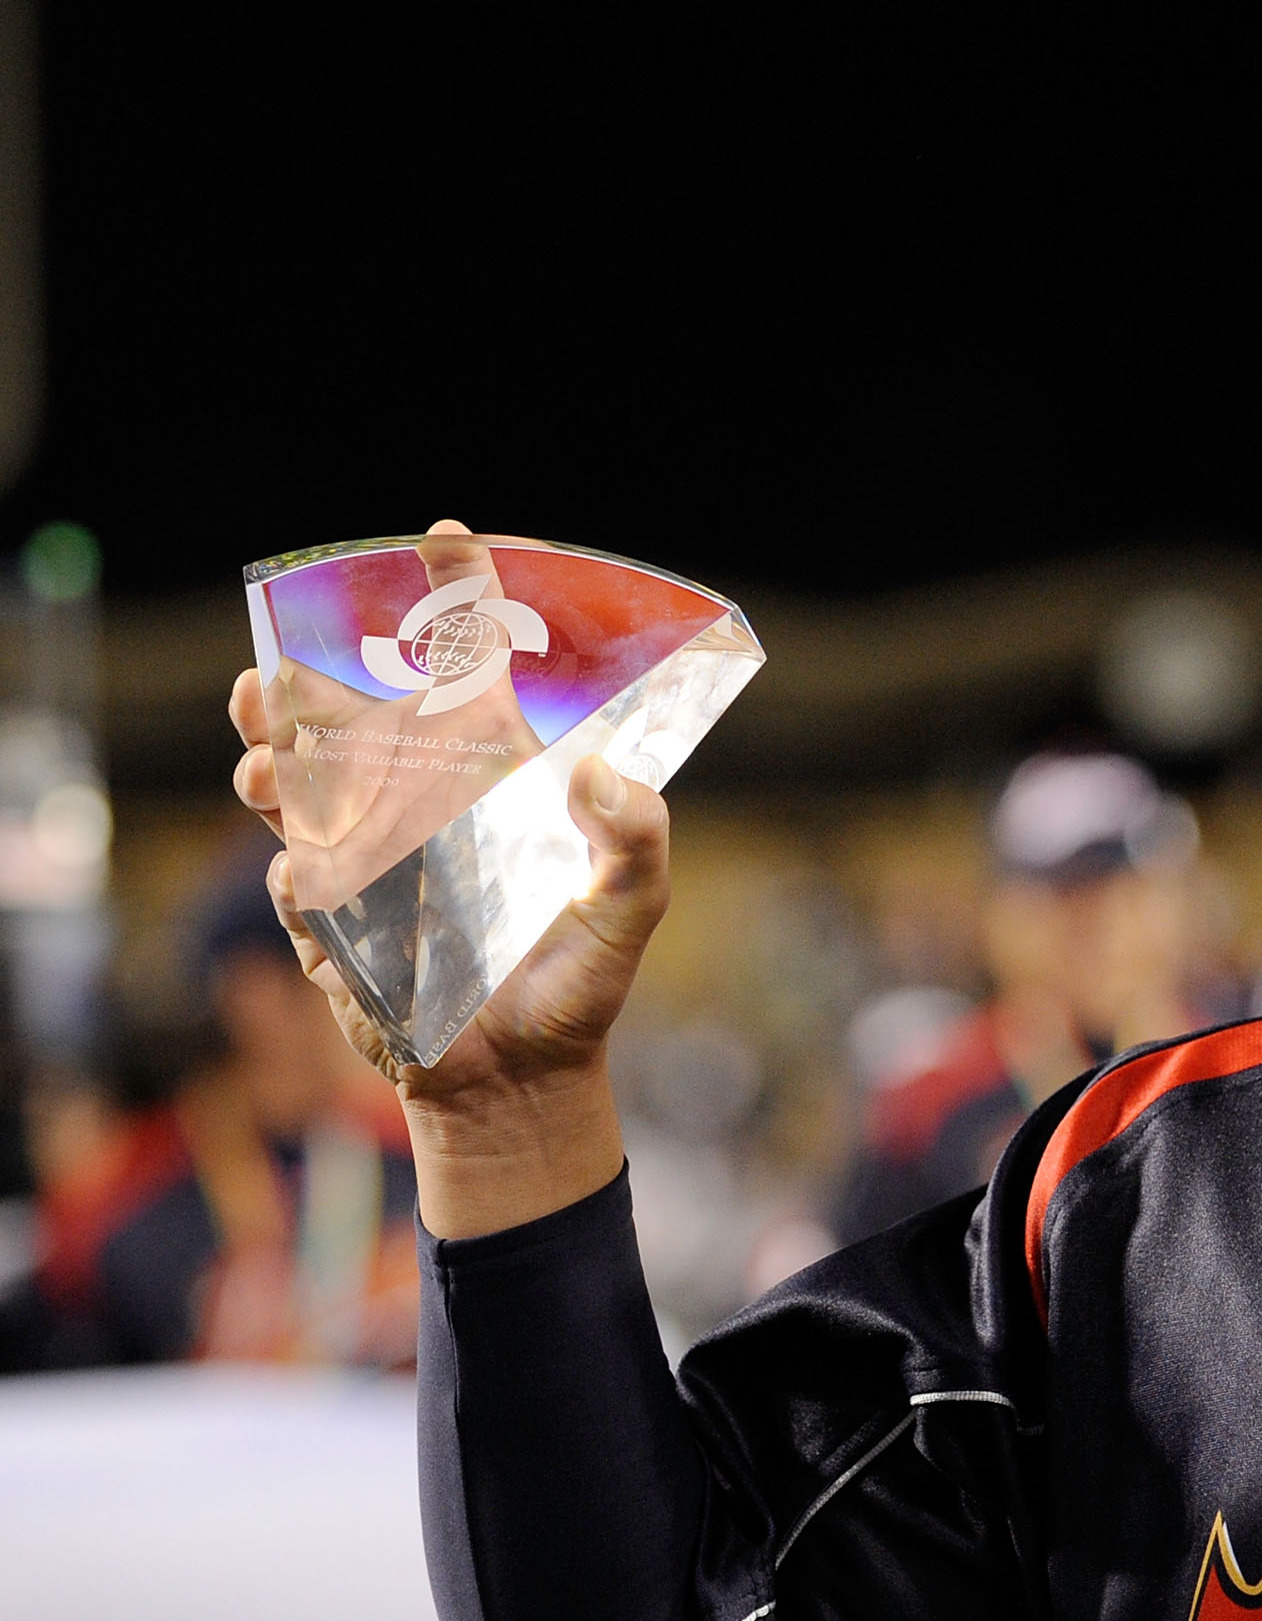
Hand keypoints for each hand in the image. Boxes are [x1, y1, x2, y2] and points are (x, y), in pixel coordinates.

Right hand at [230, 519, 673, 1235]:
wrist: (526, 1081)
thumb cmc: (577, 982)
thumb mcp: (631, 908)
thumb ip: (636, 841)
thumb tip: (604, 775)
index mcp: (489, 781)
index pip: (466, 671)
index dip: (455, 602)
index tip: (444, 539)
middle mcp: (418, 809)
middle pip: (342, 723)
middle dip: (296, 690)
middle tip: (270, 675)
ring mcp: (367, 866)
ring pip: (296, 797)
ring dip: (271, 774)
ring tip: (266, 767)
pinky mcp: (336, 933)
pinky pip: (300, 895)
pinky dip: (300, 884)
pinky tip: (310, 886)